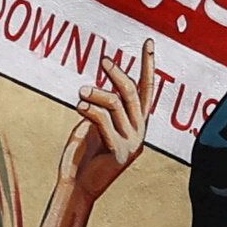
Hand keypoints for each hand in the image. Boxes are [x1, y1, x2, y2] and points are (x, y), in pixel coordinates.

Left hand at [33, 52, 148, 226]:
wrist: (77, 184)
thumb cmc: (83, 154)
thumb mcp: (94, 124)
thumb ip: (103, 107)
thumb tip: (100, 88)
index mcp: (136, 122)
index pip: (147, 88)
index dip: (148, 65)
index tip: (149, 42)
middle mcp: (139, 130)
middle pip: (134, 94)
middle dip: (119, 75)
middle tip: (104, 61)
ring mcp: (132, 142)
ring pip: (118, 105)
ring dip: (97, 94)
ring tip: (80, 92)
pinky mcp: (120, 152)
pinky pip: (105, 122)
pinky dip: (91, 110)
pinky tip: (79, 107)